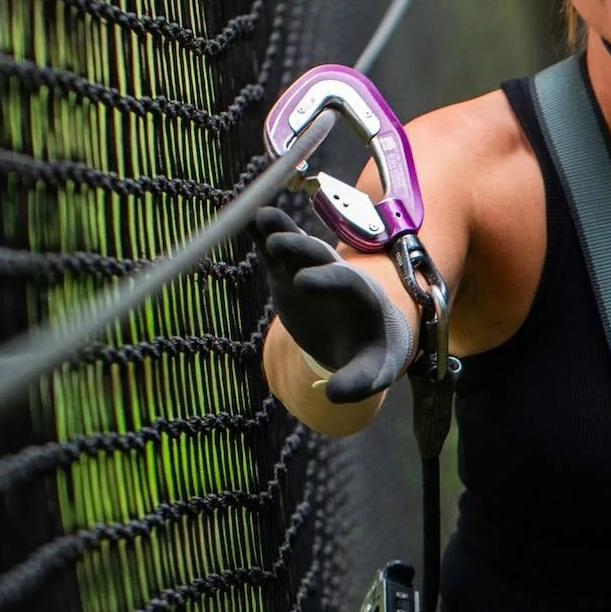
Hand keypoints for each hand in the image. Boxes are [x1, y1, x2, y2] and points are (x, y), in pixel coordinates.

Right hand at [258, 211, 413, 403]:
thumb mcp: (371, 372)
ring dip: (277, 229)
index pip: (345, 281)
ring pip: (294, 244)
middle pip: (318, 255)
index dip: (325, 279)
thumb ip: (357, 382)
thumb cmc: (371, 354)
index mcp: (360, 296)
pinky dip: (258, 233)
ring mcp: (309, 269)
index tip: (303, 284)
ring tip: (256, 217)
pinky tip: (239, 216)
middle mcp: (335, 275)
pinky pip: (272, 249)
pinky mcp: (288, 272)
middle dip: (299, 248)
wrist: (362, 334)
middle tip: (276, 244)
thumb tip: (333, 395)